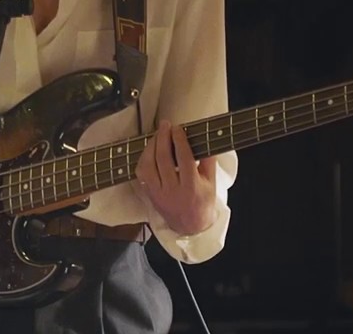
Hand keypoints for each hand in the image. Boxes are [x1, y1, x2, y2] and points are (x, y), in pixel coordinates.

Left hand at [134, 120, 217, 234]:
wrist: (189, 226)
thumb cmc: (202, 203)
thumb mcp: (211, 183)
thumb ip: (208, 162)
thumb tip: (205, 139)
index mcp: (191, 188)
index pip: (184, 159)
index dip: (179, 141)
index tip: (178, 128)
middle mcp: (173, 191)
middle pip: (163, 159)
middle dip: (163, 138)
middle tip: (165, 125)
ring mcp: (158, 193)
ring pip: (148, 165)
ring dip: (151, 147)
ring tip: (157, 135)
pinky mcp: (149, 194)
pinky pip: (141, 173)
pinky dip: (143, 158)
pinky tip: (149, 150)